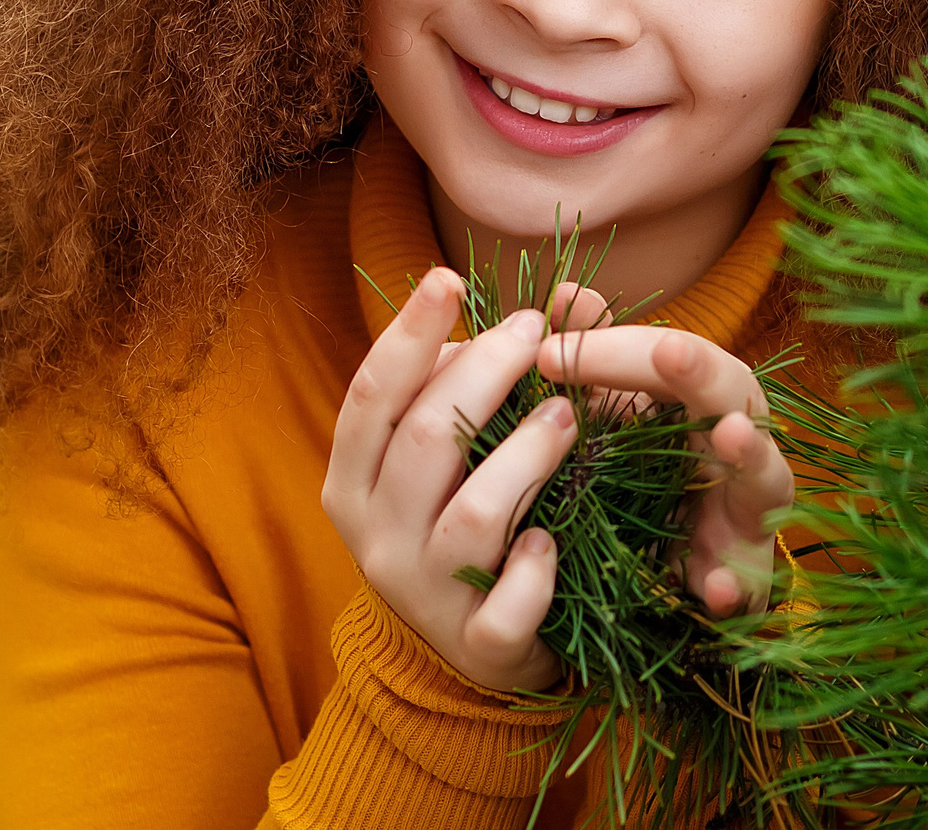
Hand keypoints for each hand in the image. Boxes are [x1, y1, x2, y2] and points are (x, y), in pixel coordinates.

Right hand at [321, 269, 607, 691]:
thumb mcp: (462, 447)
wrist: (466, 651)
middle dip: (484, 375)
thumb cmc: (463, 515)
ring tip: (566, 416)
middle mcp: (377, 535)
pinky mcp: (478, 644)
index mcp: (354, 479)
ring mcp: (425, 594)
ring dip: (525, 455)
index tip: (448, 277)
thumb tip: (573, 296)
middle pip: (424, 440)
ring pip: (474, 514)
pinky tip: (552, 540)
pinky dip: (534, 569)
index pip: (372, 394)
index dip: (409, 333)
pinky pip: (506, 605)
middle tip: (534, 335)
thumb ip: (500, 372)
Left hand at [535, 324, 791, 615]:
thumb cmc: (647, 473)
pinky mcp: (746, 581)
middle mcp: (739, 445)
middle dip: (700, 372)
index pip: (671, 352)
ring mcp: (749, 514)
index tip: (548, 351)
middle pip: (731, 394)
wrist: (675, 573)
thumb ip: (596, 358)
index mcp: (706, 398)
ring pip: (768, 477)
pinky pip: (749, 584)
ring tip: (727, 436)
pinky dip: (736, 584)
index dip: (618, 346)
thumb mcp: (617, 417)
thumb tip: (566, 293)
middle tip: (669, 350)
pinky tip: (715, 586)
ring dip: (751, 455)